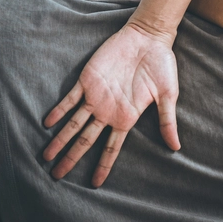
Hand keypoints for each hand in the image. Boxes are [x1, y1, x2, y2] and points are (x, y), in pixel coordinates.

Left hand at [42, 22, 180, 186]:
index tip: (95, 183)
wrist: (149, 38)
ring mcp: (96, 96)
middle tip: (56, 175)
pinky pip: (69, 99)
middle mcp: (108, 111)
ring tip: (46, 156)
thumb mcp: (168, 94)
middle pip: (86, 140)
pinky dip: (59, 110)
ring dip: (60, 139)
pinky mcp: (87, 80)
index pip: (111, 147)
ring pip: (73, 123)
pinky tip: (47, 122)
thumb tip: (176, 147)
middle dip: (71, 158)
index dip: (103, 165)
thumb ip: (167, 121)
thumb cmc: (162, 65)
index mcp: (127, 117)